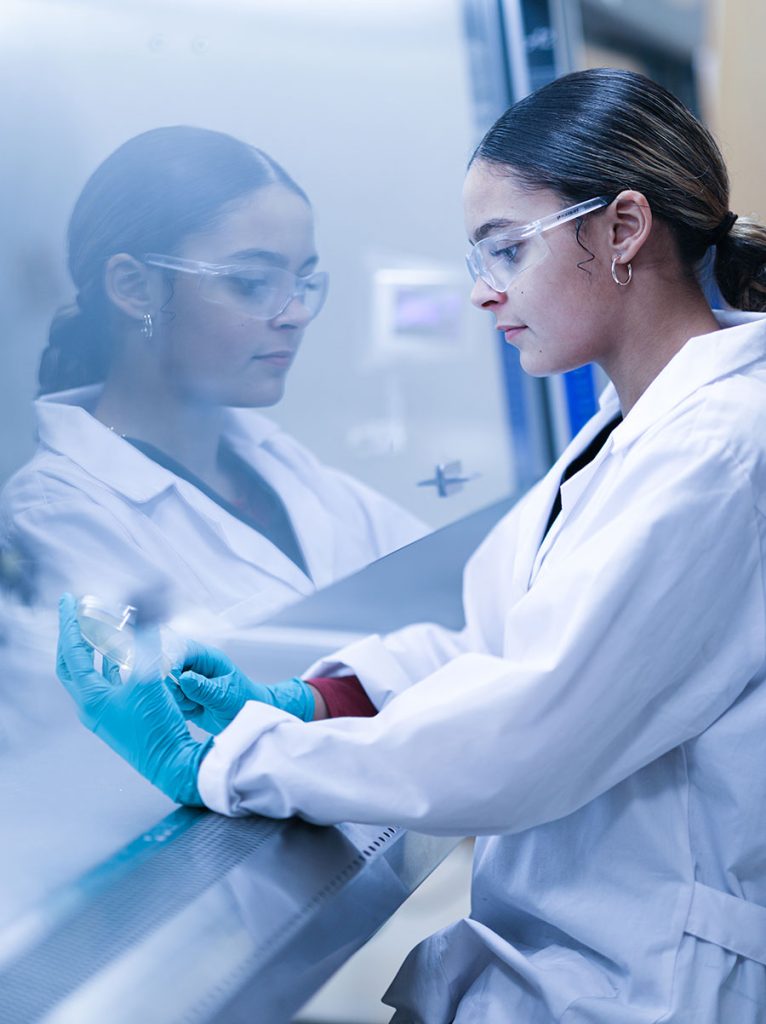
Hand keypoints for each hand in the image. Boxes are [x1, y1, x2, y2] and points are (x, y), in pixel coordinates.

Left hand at [57, 593, 211, 805]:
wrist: (174, 764)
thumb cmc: (157, 727)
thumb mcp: (150, 679)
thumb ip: (146, 642)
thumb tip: (147, 610)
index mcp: (91, 698)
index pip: (71, 653)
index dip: (69, 624)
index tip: (69, 600)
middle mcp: (93, 706)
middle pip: (73, 664)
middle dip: (74, 636)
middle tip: (76, 613)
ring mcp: (107, 712)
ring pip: (94, 672)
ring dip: (96, 648)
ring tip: (101, 626)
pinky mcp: (123, 715)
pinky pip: (112, 682)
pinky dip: (115, 663)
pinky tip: (127, 653)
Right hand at [170, 642, 314, 733]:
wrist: (248, 718)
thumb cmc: (245, 701)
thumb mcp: (227, 696)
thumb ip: (205, 688)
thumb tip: (184, 678)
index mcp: (207, 657)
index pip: (181, 650)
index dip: (171, 663)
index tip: (173, 683)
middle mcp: (194, 666)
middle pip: (167, 667)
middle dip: (172, 686)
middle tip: (189, 700)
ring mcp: (186, 681)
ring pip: (165, 687)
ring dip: (176, 699)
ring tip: (197, 706)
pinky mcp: (182, 696)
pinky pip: (168, 701)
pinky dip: (177, 709)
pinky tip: (193, 711)